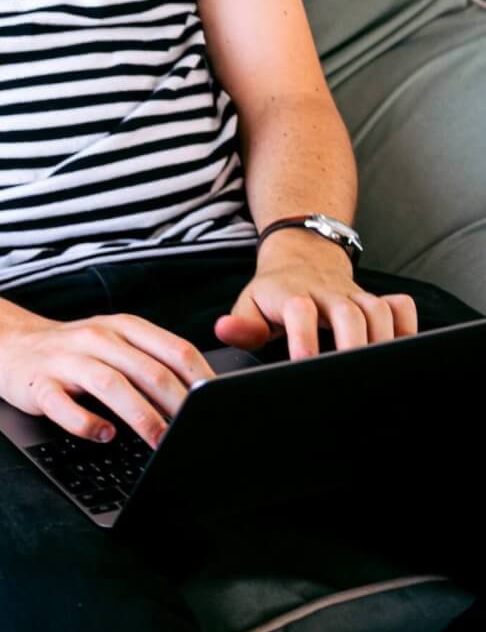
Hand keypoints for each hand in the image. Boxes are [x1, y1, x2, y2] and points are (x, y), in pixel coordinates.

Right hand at [0, 312, 218, 448]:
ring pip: (110, 384)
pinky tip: (103, 434)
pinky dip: (86, 421)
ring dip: (140, 415)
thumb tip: (199, 400)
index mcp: (123, 327)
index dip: (201, 381)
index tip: (218, 409)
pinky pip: (63, 404)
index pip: (174, 350)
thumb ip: (151, 363)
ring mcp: (66, 359)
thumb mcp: (115, 346)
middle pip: (148, 370)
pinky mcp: (38, 383)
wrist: (10, 345)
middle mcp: (97, 338)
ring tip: (159, 441)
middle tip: (194, 434)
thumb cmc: (74, 352)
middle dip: (177, 405)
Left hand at [215, 240, 417, 360]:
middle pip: (347, 312)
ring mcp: (353, 295)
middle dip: (353, 343)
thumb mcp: (250, 304)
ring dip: (382, 340)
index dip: (303, 337)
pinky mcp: (374, 298)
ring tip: (378, 372)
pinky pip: (399, 306)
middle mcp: (326, 293)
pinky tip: (404, 350)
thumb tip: (224, 329)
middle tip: (350, 375)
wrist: (300, 255)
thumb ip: (241, 324)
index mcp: (292, 295)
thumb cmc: (273, 293)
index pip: (299, 310)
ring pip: (377, 310)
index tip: (304, 364)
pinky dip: (407, 325)